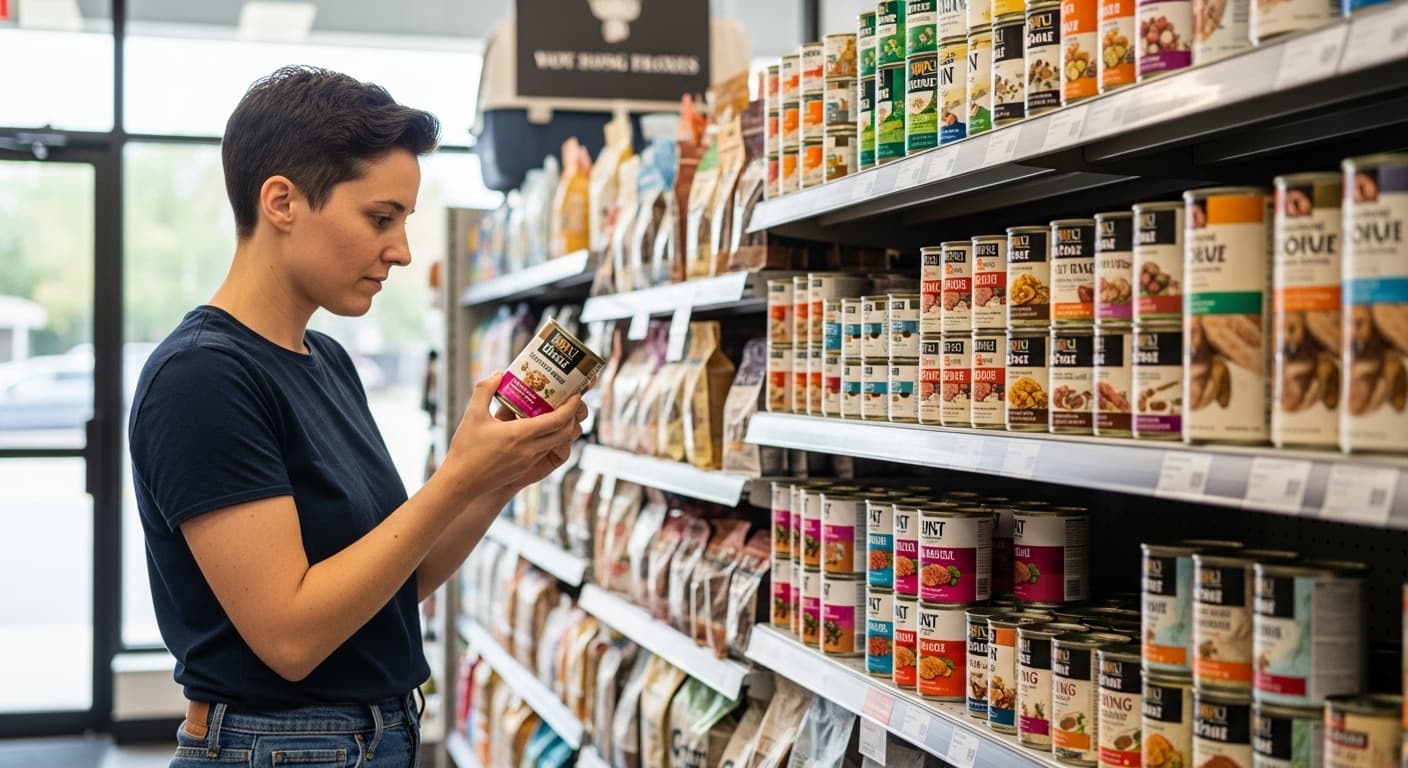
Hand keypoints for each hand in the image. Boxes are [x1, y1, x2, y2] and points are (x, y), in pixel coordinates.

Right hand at [441, 373, 584, 498]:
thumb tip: (498, 374)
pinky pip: (545, 451)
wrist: (461, 482)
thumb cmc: (465, 449)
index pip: (558, 420)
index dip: (572, 407)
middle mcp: (530, 450)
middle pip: (565, 433)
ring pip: (557, 443)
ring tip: (558, 412)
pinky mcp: (525, 468)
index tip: (576, 395)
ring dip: (563, 429)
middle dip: (573, 417)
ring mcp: (528, 461)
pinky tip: (540, 428)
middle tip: (571, 402)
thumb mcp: (472, 414)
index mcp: (520, 435)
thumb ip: (485, 390)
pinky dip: (550, 438)